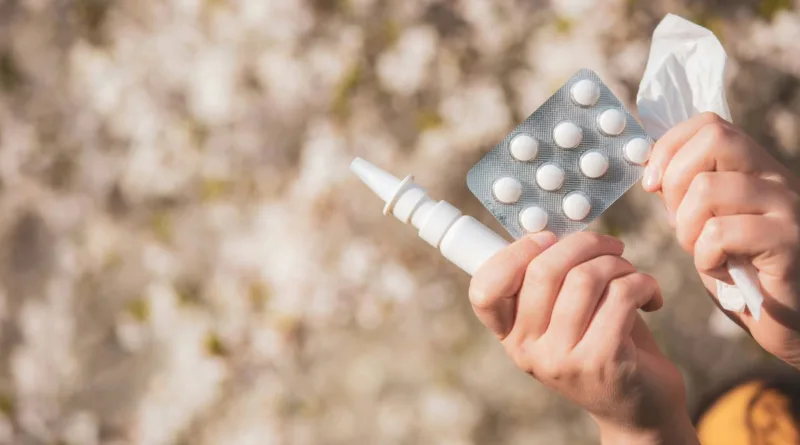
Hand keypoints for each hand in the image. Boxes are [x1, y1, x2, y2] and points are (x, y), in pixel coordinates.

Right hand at [469, 232, 697, 443]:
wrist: (639, 408)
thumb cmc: (603, 345)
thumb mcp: (564, 317)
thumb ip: (549, 281)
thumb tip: (554, 230)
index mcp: (510, 334)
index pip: (485, 290)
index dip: (514, 253)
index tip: (547, 240)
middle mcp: (527, 350)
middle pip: (543, 270)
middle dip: (585, 244)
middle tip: (610, 248)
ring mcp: (561, 359)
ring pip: (586, 278)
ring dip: (619, 263)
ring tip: (631, 274)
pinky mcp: (602, 361)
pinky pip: (622, 295)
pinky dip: (644, 283)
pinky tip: (650, 297)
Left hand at [643, 112, 799, 366]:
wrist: (792, 321)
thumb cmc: (743, 273)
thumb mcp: (707, 224)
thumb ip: (686, 193)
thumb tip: (651, 167)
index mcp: (756, 168)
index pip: (710, 124)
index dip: (669, 147)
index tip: (652, 184)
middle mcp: (777, 178)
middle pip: (714, 139)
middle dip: (675, 182)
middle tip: (680, 223)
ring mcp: (787, 208)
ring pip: (707, 188)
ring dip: (686, 228)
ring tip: (703, 252)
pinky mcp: (789, 243)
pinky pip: (720, 233)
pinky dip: (705, 257)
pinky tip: (722, 272)